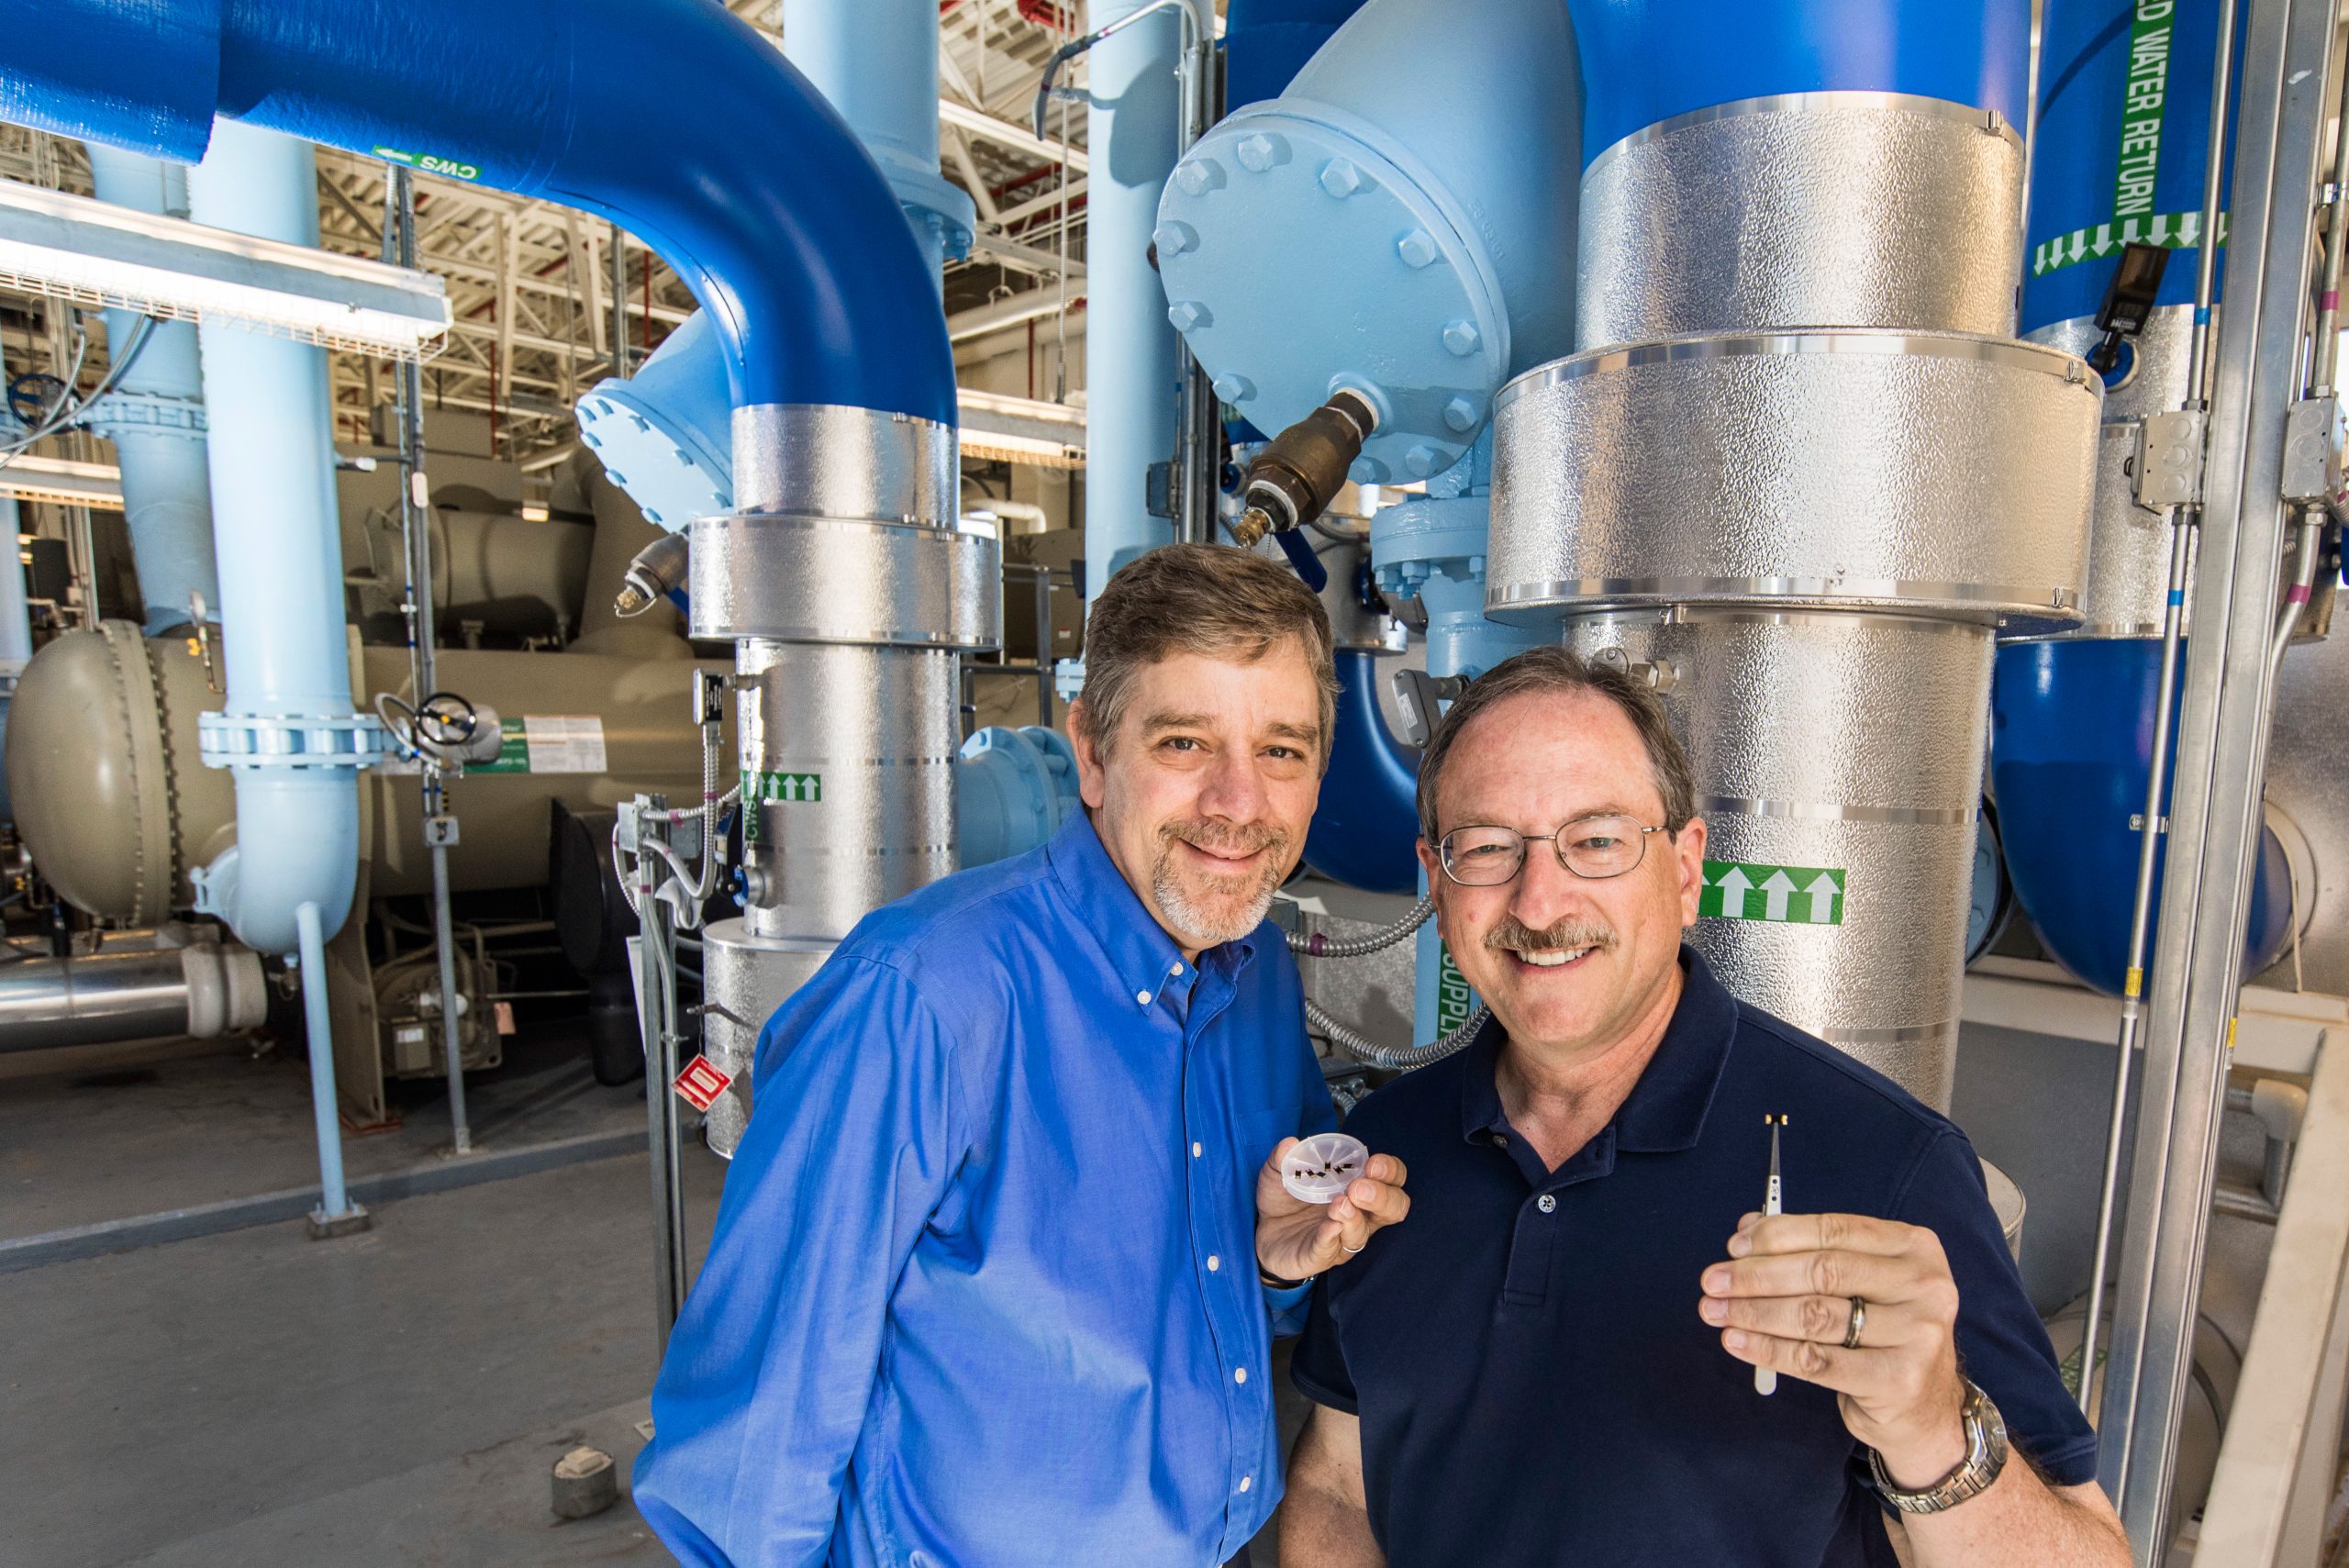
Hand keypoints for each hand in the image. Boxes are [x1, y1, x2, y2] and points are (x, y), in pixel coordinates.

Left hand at [1255, 1137, 1408, 1283]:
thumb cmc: (1285, 1198)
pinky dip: (1331, 1237)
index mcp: (1358, 1188)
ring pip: (1361, 1234)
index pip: (1392, 1180)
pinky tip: (1329, 1226)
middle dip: (1382, 1197)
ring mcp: (1341, 1239)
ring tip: (1339, 1204)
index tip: (1373, 1164)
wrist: (1261, 1231)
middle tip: (1358, 1187)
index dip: (1390, 1171)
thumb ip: (1285, 1157)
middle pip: (1392, 1210)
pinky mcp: (1319, 1256)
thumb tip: (1289, 1143)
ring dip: (1353, 1218)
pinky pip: (1330, 1250)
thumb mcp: (1280, 1171)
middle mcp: (1359, 1215)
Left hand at [1699, 1211, 1969, 1487]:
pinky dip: (1768, 1349)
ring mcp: (1917, 1334)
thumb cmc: (1881, 1333)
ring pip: (1815, 1315)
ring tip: (1715, 1311)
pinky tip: (1737, 1341)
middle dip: (1756, 1275)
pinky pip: (1816, 1359)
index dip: (1776, 1235)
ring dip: (1754, 1312)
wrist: (1923, 1407)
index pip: (1833, 1230)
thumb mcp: (1860, 1283)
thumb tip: (1748, 1229)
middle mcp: (1925, 1286)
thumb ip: (1811, 1250)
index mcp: (1914, 1247)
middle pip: (1822, 1271)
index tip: (1733, 1247)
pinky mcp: (1897, 1379)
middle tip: (1712, 1281)